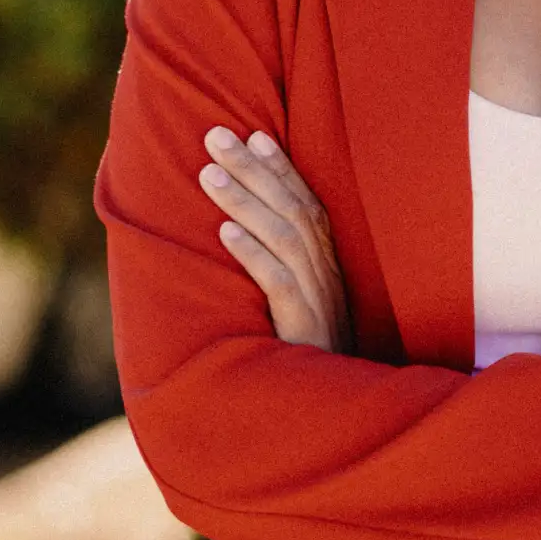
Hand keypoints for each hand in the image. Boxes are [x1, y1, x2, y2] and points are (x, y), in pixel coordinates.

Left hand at [198, 126, 354, 352]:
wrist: (333, 405)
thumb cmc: (311, 351)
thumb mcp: (304, 301)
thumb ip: (285, 267)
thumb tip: (241, 229)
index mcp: (327, 260)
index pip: (305, 200)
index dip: (281, 166)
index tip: (254, 135)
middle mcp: (325, 269)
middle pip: (289, 206)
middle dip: (252, 168)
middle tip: (215, 136)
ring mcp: (316, 295)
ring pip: (281, 235)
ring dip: (243, 200)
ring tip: (207, 173)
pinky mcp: (303, 323)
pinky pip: (278, 280)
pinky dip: (252, 252)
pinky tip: (224, 231)